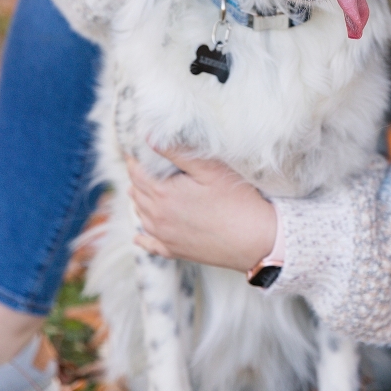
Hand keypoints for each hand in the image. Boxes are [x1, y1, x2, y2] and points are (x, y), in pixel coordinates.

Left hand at [126, 149, 276, 271]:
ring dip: (139, 201)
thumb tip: (150, 139)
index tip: (135, 151)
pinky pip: (151, 244)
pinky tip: (139, 236)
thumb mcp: (209, 170)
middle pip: (137, 194)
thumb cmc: (236, 201)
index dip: (134, 161)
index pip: (137, 174)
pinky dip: (143, 237)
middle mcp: (158, 218)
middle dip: (137, 179)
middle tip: (141, 166)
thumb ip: (177, 153)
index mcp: (163, 195)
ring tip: (140, 190)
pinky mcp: (176, 251)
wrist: (255, 240)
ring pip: (142, 216)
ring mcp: (166, 237)